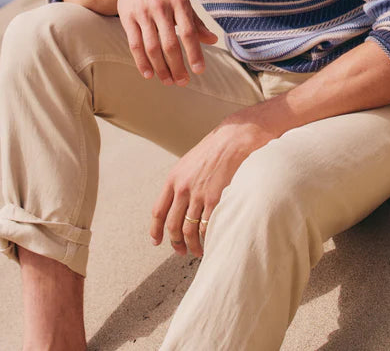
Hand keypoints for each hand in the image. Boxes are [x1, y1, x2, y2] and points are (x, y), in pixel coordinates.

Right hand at [111, 0, 217, 85]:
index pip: (188, 32)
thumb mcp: (181, 0)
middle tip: (183, 82)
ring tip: (168, 81)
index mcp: (179, 3)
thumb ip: (196, 22)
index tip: (199, 70)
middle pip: (170, 44)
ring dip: (161, 68)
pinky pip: (135, 44)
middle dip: (177, 66)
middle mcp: (161, 8)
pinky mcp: (128, 18)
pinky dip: (141, 62)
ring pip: (152, 47)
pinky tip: (149, 74)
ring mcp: (143, 13)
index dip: (194, 53)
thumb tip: (213, 40)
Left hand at [150, 112, 274, 256]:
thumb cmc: (214, 149)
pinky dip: (208, 238)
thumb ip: (181, 182)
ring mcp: (199, 195)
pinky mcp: (216, 199)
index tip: (156, 241)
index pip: (158, 211)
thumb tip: (178, 202)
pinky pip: (207, 226)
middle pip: (172, 225)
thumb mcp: (189, 163)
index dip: (155, 230)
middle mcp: (183, 188)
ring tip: (198, 251)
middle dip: (176, 243)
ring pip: (189, 230)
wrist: (234, 139)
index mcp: (173, 179)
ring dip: (192, 245)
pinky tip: (211, 240)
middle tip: (181, 251)